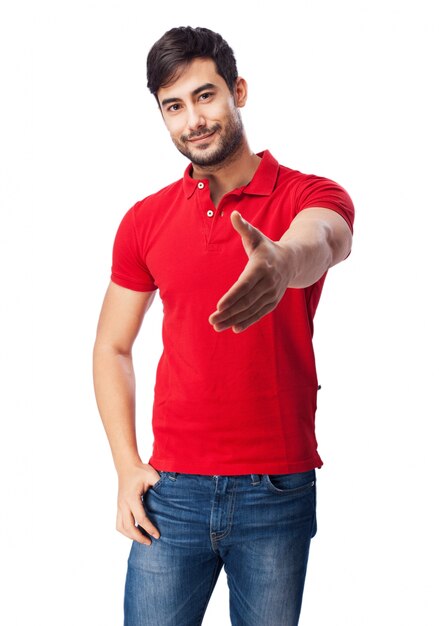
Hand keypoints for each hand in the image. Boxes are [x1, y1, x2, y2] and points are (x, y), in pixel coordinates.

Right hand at [116, 463, 161, 545]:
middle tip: (150, 542)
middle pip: (129, 527)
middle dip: (139, 537)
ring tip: (142, 539)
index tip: (158, 535)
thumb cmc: (140, 470)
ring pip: (121, 527)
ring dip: (130, 536)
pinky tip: (135, 532)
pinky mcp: (119, 506)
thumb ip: (160, 485)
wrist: (126, 466)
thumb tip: (171, 495)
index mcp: (132, 498)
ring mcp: (119, 505)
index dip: (149, 528)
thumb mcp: (152, 475)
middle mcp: (123, 504)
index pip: (141, 518)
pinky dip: (125, 530)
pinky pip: (119, 523)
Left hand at [208, 211, 292, 332]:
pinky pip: (259, 314)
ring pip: (251, 310)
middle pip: (246, 301)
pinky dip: (247, 322)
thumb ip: (244, 227)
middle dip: (228, 312)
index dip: (232, 296)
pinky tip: (234, 328)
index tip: (219, 306)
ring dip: (234, 319)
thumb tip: (234, 214)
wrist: (292, 261)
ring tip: (217, 326)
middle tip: (212, 320)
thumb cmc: (266, 247)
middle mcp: (268, 283)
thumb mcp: (256, 236)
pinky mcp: (273, 302)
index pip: (244, 285)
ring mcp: (271, 294)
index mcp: (260, 267)